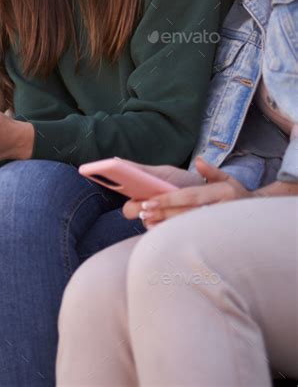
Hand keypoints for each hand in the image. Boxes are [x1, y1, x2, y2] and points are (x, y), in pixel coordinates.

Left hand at [123, 156, 250, 228]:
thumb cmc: (236, 196)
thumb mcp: (228, 179)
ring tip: (148, 223)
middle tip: (143, 212)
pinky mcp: (219, 241)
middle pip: (186, 214)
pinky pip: (193, 239)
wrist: (259, 219)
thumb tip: (199, 160)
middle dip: (163, 214)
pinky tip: (162, 237)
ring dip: (166, 227)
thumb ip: (211, 171)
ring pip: (188, 228)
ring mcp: (221, 227)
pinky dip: (177, 238)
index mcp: (222, 192)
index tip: (149, 201)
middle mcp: (222, 210)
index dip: (169, 199)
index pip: (190, 196)